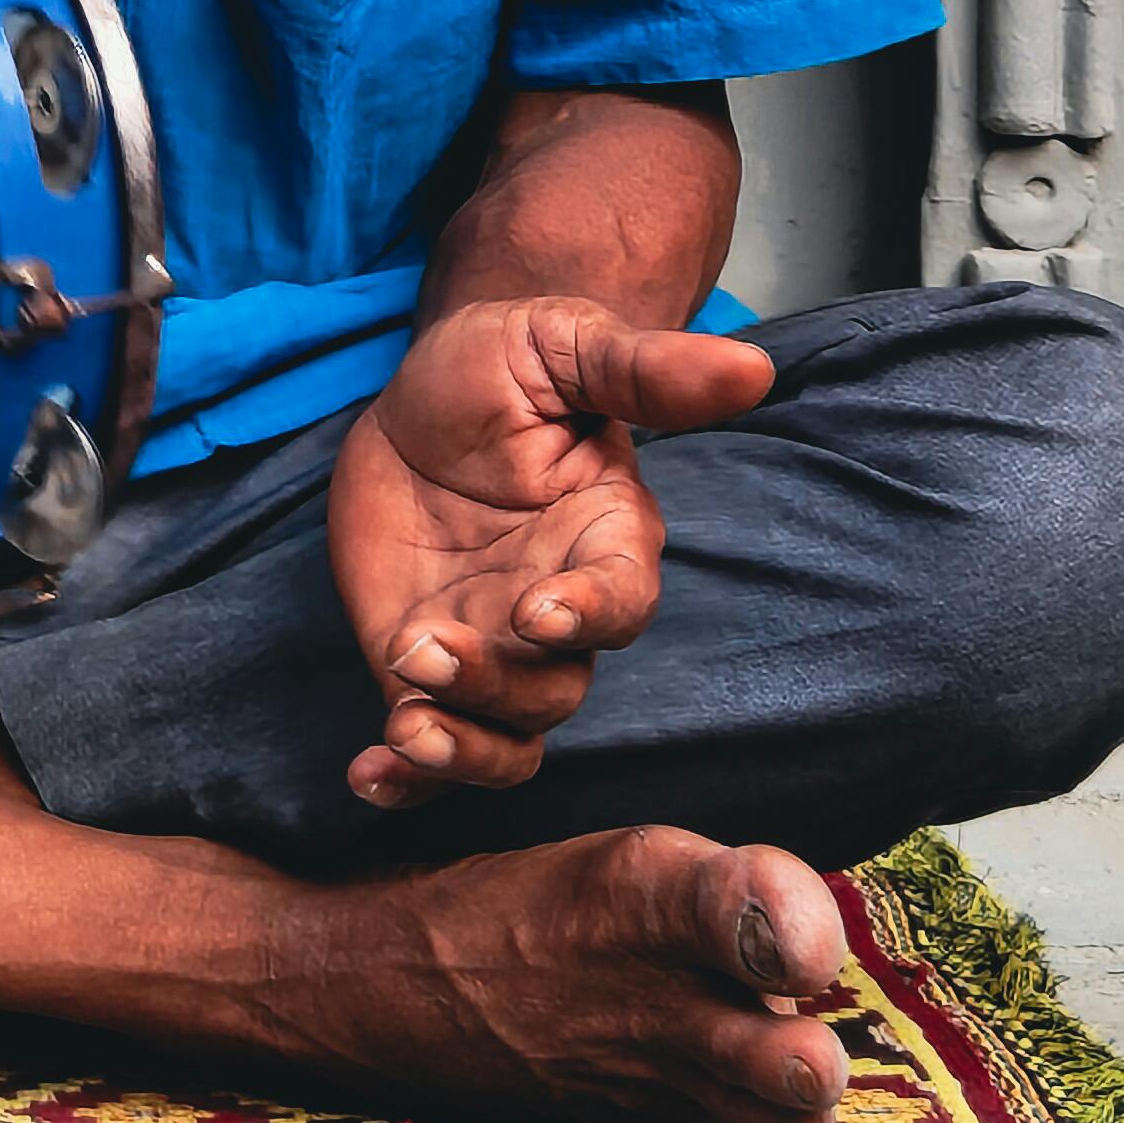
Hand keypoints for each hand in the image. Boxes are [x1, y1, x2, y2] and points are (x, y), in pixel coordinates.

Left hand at [326, 294, 774, 807]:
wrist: (421, 392)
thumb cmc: (505, 361)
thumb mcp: (564, 343)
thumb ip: (646, 370)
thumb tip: (753, 365)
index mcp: (606, 541)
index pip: (621, 600)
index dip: (589, 614)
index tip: (538, 610)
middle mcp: (558, 613)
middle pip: (555, 688)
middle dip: (495, 683)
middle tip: (424, 649)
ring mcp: (495, 651)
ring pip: (507, 738)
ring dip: (459, 748)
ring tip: (405, 727)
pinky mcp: (429, 672)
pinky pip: (432, 748)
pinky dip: (407, 779)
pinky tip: (369, 775)